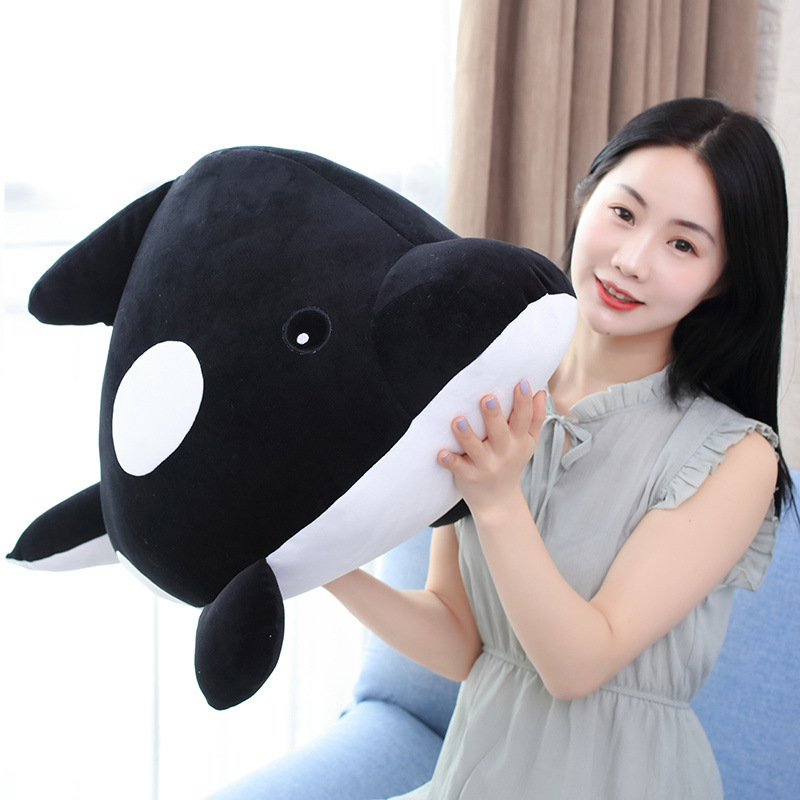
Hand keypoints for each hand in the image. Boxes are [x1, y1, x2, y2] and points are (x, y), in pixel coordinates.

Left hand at [438, 381, 545, 516]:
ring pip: (474, 448)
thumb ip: (535, 418)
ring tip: (458, 420)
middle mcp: (503, 453)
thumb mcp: (528, 443)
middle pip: (499, 431)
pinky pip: (458, 468)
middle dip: (493, 414)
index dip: (524, 401)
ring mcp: (485, 465)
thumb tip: (540, 392)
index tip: (522, 383)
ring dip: (466, 434)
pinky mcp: (468, 476)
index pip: (525, 419)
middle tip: (487, 397)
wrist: (498, 501)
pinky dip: (449, 461)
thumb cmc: (512, 462)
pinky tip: (441, 453)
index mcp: (519, 441)